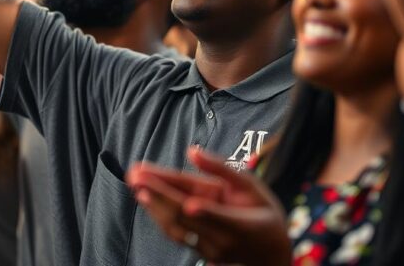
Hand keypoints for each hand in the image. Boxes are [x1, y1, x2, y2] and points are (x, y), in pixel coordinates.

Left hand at [128, 148, 290, 264]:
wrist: (268, 252)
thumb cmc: (263, 211)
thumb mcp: (252, 186)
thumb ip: (223, 169)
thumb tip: (192, 151)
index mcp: (243, 224)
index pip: (221, 217)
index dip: (206, 212)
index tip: (190, 204)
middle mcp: (223, 241)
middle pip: (188, 218)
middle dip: (161, 196)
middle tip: (137, 176)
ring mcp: (209, 249)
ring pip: (175, 228)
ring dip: (153, 205)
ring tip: (136, 183)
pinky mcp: (198, 252)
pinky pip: (175, 232)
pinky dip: (159, 213)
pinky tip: (145, 196)